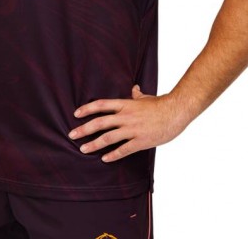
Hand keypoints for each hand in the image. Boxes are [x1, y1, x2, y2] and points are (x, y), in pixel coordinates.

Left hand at [68, 85, 186, 162]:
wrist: (175, 112)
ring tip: (83, 149)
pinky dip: (113, 155)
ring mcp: (133, 129)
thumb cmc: (161, 104)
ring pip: (109, 137)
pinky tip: (105, 159)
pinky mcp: (141, 141)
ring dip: (94, 144)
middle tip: (72, 135)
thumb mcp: (146, 97)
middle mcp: (126, 116)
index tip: (76, 114)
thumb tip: (134, 88)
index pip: (102, 105)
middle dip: (84, 129)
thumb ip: (137, 94)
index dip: (87, 109)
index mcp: (126, 104)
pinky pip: (124, 149)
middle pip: (100, 122)